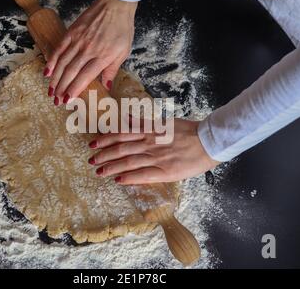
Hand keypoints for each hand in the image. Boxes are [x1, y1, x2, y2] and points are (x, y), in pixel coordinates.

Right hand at [44, 0, 136, 104]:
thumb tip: (106, 87)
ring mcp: (78, 41)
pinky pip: (59, 48)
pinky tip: (47, 72)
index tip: (67, 100)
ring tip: (50, 91)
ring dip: (55, 79)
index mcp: (102, 57)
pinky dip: (52, 61)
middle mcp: (88, 50)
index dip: (74, 90)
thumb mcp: (123, 52)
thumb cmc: (121, 29)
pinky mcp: (72, 32)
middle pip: (71, 72)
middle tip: (56, 101)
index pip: (85, 77)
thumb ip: (112, 70)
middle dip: (62, 89)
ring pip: (63, 63)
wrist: (115, 6)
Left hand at [87, 119, 219, 184]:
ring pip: (129, 162)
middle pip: (122, 149)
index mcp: (150, 130)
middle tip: (91, 160)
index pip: (122, 134)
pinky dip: (129, 178)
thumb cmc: (188, 131)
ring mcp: (157, 157)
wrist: (209, 141)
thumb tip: (128, 118)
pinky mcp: (166, 171)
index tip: (93, 143)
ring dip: (112, 167)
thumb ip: (145, 122)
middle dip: (104, 154)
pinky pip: (144, 175)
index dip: (106, 139)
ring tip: (99, 171)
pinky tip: (118, 180)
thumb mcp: (164, 122)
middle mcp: (150, 143)